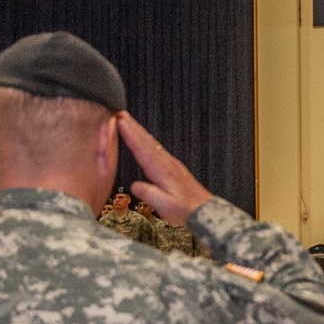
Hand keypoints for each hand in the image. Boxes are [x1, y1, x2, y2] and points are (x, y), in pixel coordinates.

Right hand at [118, 112, 211, 226]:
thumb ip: (149, 194)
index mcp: (162, 171)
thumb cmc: (185, 210)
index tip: (120, 121)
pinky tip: (144, 139)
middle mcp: (166, 163)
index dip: (130, 134)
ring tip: (128, 121)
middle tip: (120, 112)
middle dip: (132, 126)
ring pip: (151, 143)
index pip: (142, 149)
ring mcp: (171, 164)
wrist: (204, 211)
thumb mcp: (165, 206)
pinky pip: (157, 148)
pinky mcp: (173, 167)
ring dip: (139, 130)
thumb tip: (135, 185)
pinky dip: (147, 140)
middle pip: (146, 141)